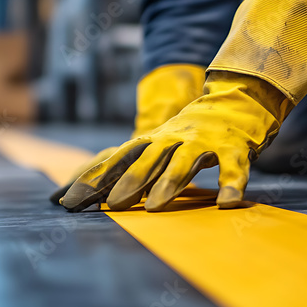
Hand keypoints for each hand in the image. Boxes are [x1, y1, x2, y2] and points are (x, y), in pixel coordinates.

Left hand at [60, 72, 290, 211]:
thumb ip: (131, 167)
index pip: (118, 158)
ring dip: (169, 182)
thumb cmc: (189, 133)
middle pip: (148, 158)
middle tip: (113, 204)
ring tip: (155, 208)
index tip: (69, 202)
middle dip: (130, 180)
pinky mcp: (235, 147)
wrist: (237, 98)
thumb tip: (87, 193)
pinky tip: (227, 205)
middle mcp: (175, 138)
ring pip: (185, 161)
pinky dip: (230, 185)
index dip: (94, 179)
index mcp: (153, 139)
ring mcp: (204, 141)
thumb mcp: (158, 146)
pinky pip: (232, 167)